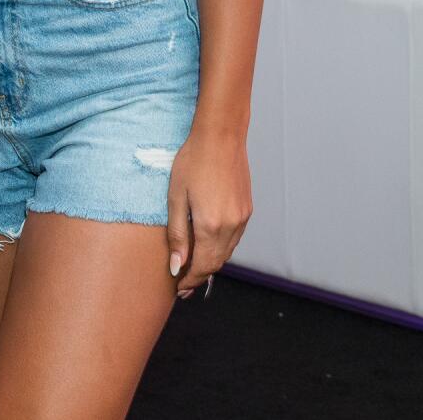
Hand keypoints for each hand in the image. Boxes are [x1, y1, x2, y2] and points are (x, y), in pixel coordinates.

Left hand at [165, 126, 252, 297]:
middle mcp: (231, 226)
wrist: (220, 136)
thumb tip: (176, 266)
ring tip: (193, 269)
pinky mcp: (247, 209)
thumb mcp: (175, 197)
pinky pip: (234, 239)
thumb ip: (176, 235)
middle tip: (183, 285)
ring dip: (211, 264)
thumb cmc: (192, 161)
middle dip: (199, 277)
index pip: (201, 266)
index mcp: (210, 225)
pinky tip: (208, 246)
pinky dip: (221, 248)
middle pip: (216, 263)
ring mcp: (242, 218)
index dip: (189, 280)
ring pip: (227, 253)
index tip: (177, 287)